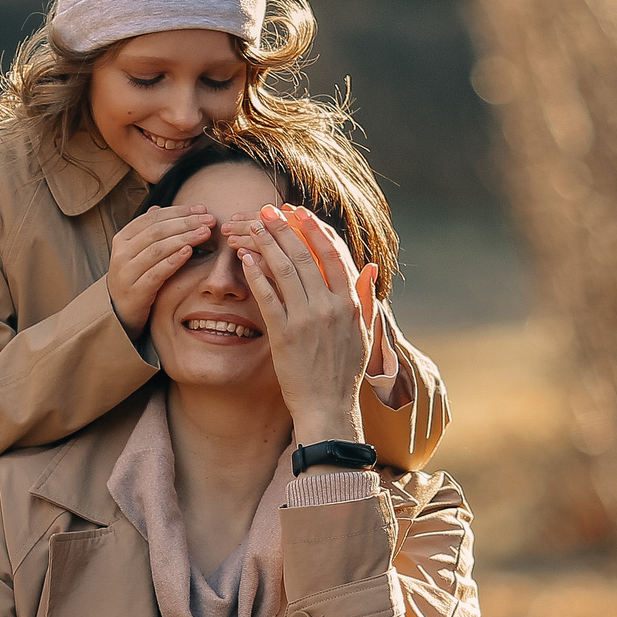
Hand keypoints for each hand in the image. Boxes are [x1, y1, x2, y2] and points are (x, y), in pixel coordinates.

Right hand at [108, 204, 213, 334]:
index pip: (153, 218)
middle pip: (157, 231)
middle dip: (186, 223)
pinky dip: (173, 261)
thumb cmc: (135, 277)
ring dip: (184, 238)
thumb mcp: (138, 252)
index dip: (178, 211)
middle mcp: (121, 253)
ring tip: (205, 233)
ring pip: (157, 249)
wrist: (120, 313)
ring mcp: (126, 273)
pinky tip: (189, 252)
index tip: (202, 208)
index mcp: (123, 238)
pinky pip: (156, 273)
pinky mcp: (135, 292)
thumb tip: (157, 207)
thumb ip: (147, 231)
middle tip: (209, 219)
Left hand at [230, 205, 378, 444]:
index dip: (316, 230)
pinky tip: (246, 257)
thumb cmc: (344, 373)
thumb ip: (365, 298)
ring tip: (253, 224)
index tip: (301, 213)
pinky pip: (268, 296)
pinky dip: (256, 273)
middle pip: (306, 255)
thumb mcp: (364, 333)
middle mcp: (330, 307)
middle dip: (286, 227)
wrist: (328, 407)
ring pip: (285, 269)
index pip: (334, 254)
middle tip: (270, 209)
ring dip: (267, 242)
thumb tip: (370, 266)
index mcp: (350, 303)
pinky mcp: (284, 335)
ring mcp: (307, 320)